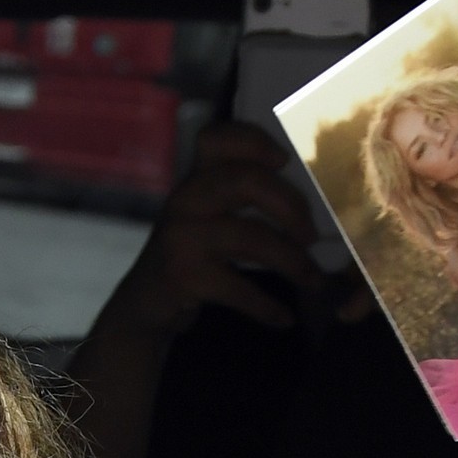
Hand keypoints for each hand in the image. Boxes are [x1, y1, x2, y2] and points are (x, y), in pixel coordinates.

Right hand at [97, 123, 321, 341]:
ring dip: (292, 261)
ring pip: (250, 237)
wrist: (144, 306)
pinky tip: (283, 318)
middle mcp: (185, 200)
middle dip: (290, 206)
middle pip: (246, 181)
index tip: (284, 161)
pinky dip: (266, 306)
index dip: (253, 141)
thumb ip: (241, 199)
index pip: (216, 139)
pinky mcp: (184, 276)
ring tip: (313, 279)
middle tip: (312, 235)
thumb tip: (310, 205)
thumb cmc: (188, 256)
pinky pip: (238, 288)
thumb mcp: (205, 216)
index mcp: (195, 179)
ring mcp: (182, 238)